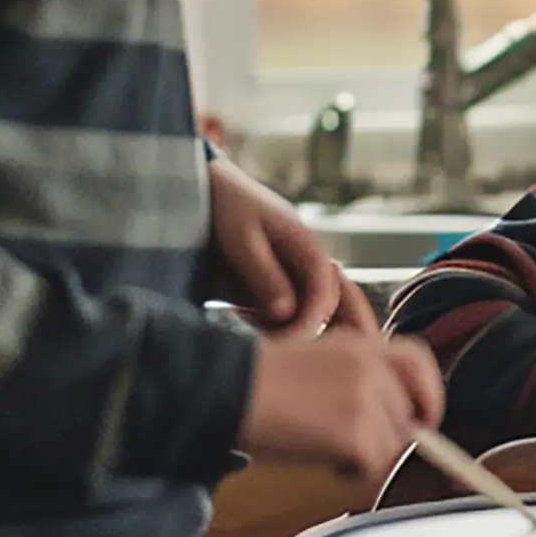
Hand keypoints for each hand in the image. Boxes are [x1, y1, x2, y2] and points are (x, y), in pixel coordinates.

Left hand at [208, 156, 352, 338]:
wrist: (209, 188)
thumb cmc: (226, 207)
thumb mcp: (243, 242)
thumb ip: (265, 277)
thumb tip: (287, 312)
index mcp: (308, 248)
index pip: (325, 296)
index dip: (309, 324)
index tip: (284, 344)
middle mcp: (308, 264)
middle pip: (326, 310)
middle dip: (304, 332)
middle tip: (272, 348)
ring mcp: (295, 275)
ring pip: (306, 314)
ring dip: (289, 330)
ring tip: (257, 335)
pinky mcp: (278, 284)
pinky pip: (286, 312)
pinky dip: (273, 324)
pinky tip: (246, 322)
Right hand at [237, 327, 444, 488]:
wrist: (229, 389)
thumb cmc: (259, 381)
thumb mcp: (320, 358)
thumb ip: (360, 376)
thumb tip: (394, 415)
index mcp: (363, 344)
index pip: (419, 364)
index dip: (428, 395)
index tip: (425, 419)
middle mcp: (373, 369)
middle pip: (406, 418)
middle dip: (383, 438)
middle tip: (344, 443)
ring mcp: (368, 402)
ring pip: (391, 447)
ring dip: (363, 456)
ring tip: (320, 444)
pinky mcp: (357, 434)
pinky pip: (371, 466)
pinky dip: (348, 470)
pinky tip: (317, 454)